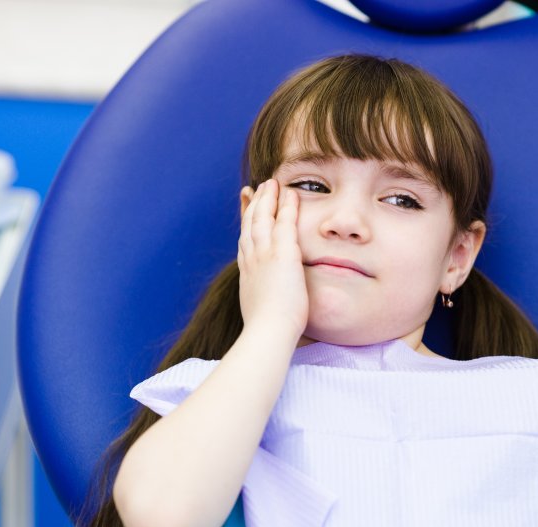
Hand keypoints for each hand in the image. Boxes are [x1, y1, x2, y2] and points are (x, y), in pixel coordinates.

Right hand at [237, 178, 307, 341]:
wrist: (267, 332)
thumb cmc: (267, 330)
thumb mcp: (258, 310)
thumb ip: (262, 300)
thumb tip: (264, 305)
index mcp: (246, 272)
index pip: (245, 240)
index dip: (246, 221)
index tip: (247, 207)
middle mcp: (252, 259)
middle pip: (251, 223)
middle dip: (255, 203)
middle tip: (258, 187)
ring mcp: (265, 255)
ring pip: (264, 218)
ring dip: (269, 198)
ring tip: (273, 182)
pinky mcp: (283, 255)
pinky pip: (285, 223)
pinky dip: (287, 206)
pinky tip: (291, 193)